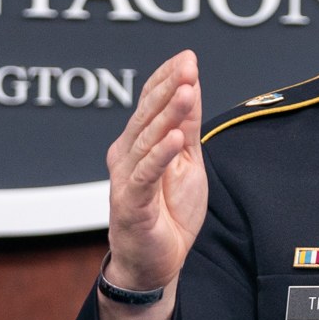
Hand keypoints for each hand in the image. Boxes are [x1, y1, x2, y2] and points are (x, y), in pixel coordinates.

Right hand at [104, 50, 205, 294]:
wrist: (155, 262)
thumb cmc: (168, 212)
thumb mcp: (187, 162)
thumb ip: (186, 126)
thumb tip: (191, 85)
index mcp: (139, 142)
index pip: (150, 102)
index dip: (166, 78)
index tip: (187, 57)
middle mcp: (127, 154)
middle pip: (147, 115)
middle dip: (168, 87)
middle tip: (187, 65)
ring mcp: (126, 178)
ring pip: (147, 139)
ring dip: (167, 114)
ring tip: (186, 91)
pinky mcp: (130, 203)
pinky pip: (145, 175)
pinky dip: (159, 155)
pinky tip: (173, 138)